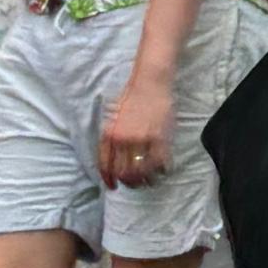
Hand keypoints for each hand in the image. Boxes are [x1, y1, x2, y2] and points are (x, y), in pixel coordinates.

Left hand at [99, 68, 174, 189]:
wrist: (150, 81)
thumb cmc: (131, 96)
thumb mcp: (113, 117)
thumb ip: (111, 138)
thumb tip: (112, 161)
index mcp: (110, 134)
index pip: (106, 165)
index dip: (109, 179)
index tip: (113, 186)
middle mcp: (124, 139)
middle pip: (124, 172)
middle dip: (129, 182)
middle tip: (134, 183)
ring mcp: (142, 139)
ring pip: (141, 171)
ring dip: (145, 180)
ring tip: (148, 181)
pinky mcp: (159, 137)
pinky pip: (159, 162)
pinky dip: (160, 171)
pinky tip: (161, 172)